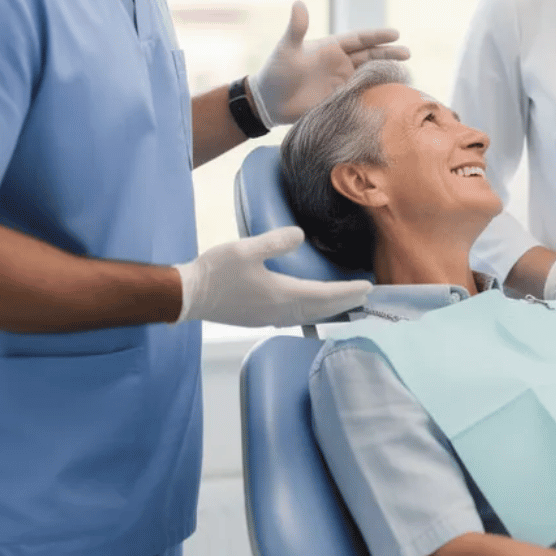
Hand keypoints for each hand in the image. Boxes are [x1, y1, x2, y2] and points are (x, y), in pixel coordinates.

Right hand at [174, 226, 372, 327]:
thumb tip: (300, 236)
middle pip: (320, 309)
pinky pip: (295, 318)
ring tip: (344, 302)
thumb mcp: (245, 250)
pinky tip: (309, 307)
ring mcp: (268, 318)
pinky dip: (311, 312)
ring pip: (308, 316)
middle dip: (343, 302)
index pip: (323, 295)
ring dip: (328, 308)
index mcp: (281, 295)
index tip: (368, 287)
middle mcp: (279, 312)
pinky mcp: (257, 318)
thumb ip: (275, 242)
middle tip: (365, 296)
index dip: (347, 291)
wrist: (187, 295)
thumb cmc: (215, 271)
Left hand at [249, 1, 410, 125]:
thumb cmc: (276, 72)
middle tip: (408, 54)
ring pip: (369, 75)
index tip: (396, 34)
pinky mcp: (339, 99)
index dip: (377, 36)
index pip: (360, 39)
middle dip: (389, 54)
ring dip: (385, 74)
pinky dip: (375, 94)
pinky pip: (361, 95)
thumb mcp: (287, 49)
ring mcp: (341, 81)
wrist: (269, 101)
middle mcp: (340, 63)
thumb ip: (296, 28)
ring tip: (405, 75)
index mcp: (331, 48)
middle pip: (370, 56)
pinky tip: (389, 96)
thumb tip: (299, 3)